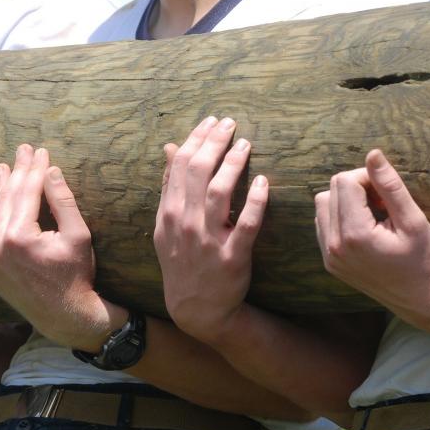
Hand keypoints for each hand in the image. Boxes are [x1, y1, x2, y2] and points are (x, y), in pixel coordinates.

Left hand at [0, 144, 125, 350]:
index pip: (27, 191)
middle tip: (22, 150)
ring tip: (2, 168)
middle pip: (7, 198)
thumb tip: (50, 169)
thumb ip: (63, 200)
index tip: (39, 150)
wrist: (64, 317)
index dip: (34, 168)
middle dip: (16, 172)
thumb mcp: (78, 235)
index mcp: (19, 237)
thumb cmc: (77, 275)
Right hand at [154, 117, 268, 343]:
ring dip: (233, 165)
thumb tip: (171, 148)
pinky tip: (263, 182)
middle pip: (198, 173)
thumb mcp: (166, 225)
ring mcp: (208, 240)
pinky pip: (246, 224)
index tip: (212, 121)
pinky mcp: (232, 257)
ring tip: (245, 144)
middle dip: (214, 142)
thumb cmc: (182, 260)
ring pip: (220, 193)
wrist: (195, 307)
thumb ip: (170, 187)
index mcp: (169, 213)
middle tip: (230, 123)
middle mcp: (185, 223)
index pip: (181, 166)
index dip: (197, 139)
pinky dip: (255, 201)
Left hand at [315, 149, 429, 332]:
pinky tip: (364, 227)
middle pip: (330, 190)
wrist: (420, 300)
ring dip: (345, 201)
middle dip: (356, 188)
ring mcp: (328, 256)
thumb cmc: (424, 260)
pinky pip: (323, 225)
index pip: (344, 182)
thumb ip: (390, 186)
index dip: (367, 178)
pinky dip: (339, 217)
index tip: (387, 192)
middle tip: (383, 203)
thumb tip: (372, 154)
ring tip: (374, 215)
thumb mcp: (413, 220)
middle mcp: (334, 246)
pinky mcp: (328, 262)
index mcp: (354, 234)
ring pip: (321, 206)